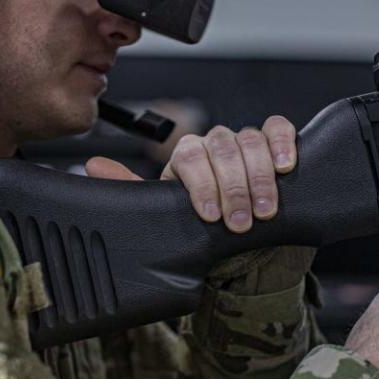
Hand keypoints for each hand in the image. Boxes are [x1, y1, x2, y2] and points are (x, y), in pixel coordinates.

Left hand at [86, 115, 297, 232]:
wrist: (245, 249)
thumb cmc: (205, 230)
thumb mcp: (168, 217)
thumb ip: (134, 191)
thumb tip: (93, 167)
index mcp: (187, 158)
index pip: (191, 155)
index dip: (202, 184)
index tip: (211, 215)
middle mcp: (216, 145)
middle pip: (222, 148)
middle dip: (233, 188)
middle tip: (240, 223)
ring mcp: (246, 145)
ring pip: (251, 141)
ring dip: (259, 178)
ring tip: (264, 211)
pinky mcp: (276, 148)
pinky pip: (278, 129)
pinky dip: (283, 144)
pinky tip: (285, 167)